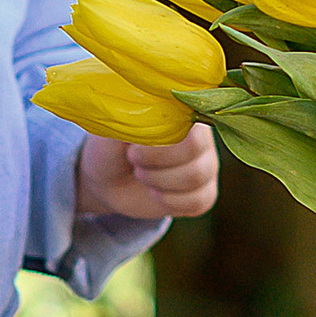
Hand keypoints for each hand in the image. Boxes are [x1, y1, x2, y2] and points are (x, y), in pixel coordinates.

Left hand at [77, 121, 220, 222]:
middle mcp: (202, 137)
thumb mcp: (112, 131)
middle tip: (133, 161)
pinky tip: (155, 193)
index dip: (161, 145)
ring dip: (159, 181)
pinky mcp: (204, 194)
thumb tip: (143, 114)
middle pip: (195, 152)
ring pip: (196, 178)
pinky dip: (169, 202)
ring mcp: (206, 166)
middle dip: (156, 163)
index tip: (132, 149)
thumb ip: (129, 119)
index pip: (191, 126)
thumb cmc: (112, 149)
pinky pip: (198, 202)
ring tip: (142, 174)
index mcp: (183, 113)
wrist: (108, 180)